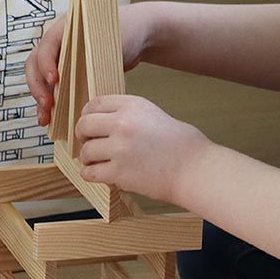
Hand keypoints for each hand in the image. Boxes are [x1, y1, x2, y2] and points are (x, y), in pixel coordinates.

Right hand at [25, 2, 153, 126]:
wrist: (137, 35)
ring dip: (40, 98)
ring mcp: (60, 60)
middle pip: (35, 65)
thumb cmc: (124, 30)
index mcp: (63, 30)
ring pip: (41, 79)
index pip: (46, 47)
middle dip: (38, 86)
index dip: (46, 65)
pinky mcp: (67, 74)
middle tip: (47, 104)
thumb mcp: (109, 39)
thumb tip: (83, 76)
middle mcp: (57, 44)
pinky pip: (52, 88)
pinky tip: (52, 118)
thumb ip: (93, 54)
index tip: (55, 80)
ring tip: (45, 118)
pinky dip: (50, 103)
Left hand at [75, 94, 209, 204]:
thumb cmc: (182, 146)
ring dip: (88, 159)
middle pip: (84, 125)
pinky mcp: (119, 172)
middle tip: (88, 144)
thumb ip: (128, 115)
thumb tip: (101, 121)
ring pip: (85, 151)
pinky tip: (100, 174)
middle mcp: (123, 123)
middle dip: (83, 136)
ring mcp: (120, 148)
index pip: (94, 103)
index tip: (89, 125)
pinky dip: (91, 175)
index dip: (87, 115)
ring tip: (98, 162)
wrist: (196, 170)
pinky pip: (90, 173)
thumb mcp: (153, 115)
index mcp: (133, 106)